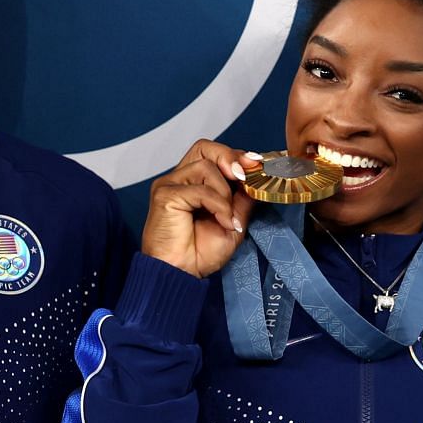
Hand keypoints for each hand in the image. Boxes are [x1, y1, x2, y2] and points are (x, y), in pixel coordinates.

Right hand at [141, 141, 262, 278]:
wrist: (180, 275)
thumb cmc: (199, 253)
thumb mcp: (233, 221)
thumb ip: (242, 198)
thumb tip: (258, 179)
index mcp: (193, 183)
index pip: (213, 154)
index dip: (236, 155)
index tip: (256, 164)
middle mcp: (180, 179)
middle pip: (204, 147)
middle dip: (230, 157)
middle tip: (245, 176)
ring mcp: (170, 185)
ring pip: (206, 167)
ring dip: (225, 193)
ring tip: (227, 217)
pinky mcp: (164, 195)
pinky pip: (200, 189)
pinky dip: (218, 205)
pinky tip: (222, 221)